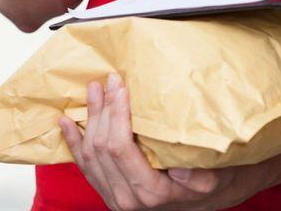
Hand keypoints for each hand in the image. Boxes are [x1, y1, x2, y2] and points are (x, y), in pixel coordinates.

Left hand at [60, 73, 280, 210]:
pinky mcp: (106, 188)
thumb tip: (179, 169)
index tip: (118, 85)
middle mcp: (126, 197)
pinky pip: (83, 165)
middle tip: (106, 82)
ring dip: (89, 119)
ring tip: (91, 92)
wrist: (200, 199)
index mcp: (150, 191)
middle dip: (102, 109)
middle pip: (102, 146)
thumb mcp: (214, 177)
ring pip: (90, 153)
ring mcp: (113, 194)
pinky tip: (65, 122)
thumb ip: (199, 176)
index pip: (120, 146)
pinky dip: (73, 142)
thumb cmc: (208, 180)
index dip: (115, 113)